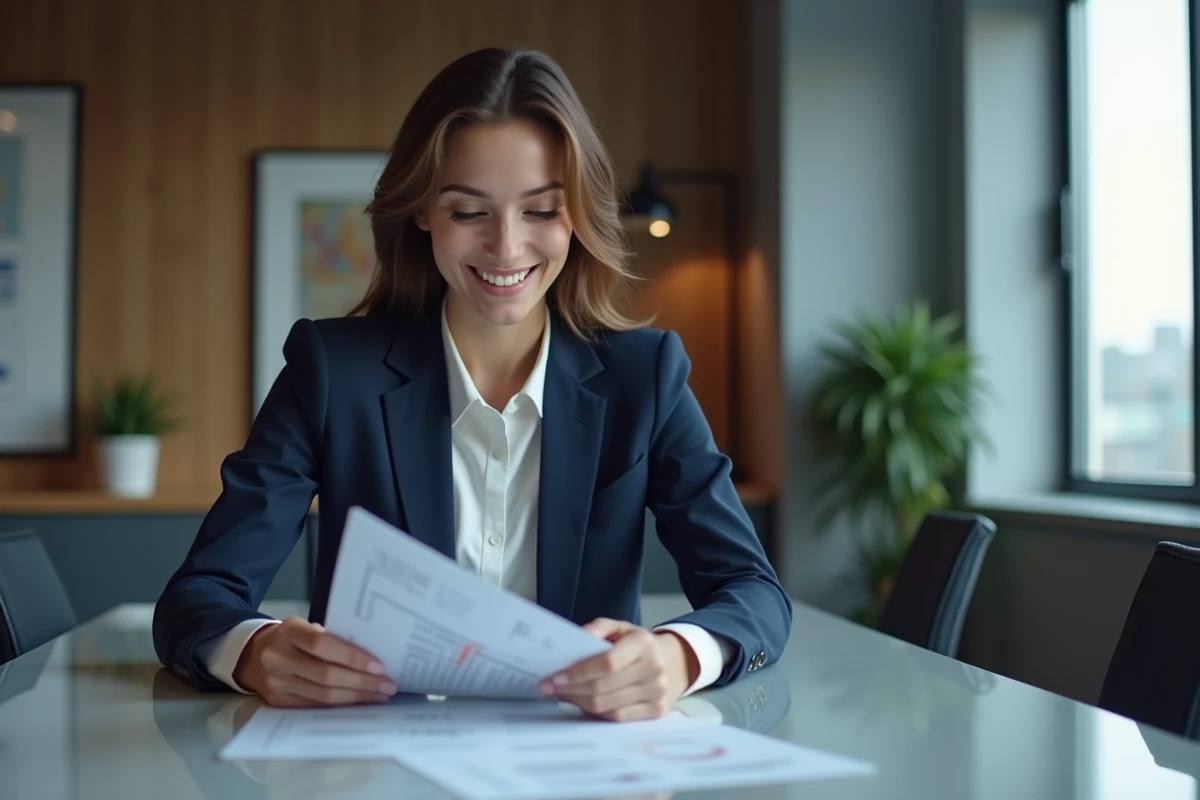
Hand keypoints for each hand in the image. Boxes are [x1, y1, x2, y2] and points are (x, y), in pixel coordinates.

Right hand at [233, 617, 396, 706]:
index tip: (378, 665)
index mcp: (288, 631)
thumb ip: (332, 637)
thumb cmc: (292, 638)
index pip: (322, 644)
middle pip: (325, 674)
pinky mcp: (277, 701)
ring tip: (379, 695)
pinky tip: (358, 703)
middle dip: (362, 682)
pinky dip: (339, 706)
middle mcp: (278, 657)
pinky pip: (313, 707)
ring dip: (355, 697)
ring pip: (322, 695)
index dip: (352, 656)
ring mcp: (276, 682)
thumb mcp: (306, 627)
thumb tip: (372, 654)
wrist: (254, 654)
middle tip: (387, 685)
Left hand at [539, 618, 699, 721]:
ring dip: (577, 702)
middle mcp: (654, 669)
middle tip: (547, 688)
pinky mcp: (655, 711)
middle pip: (603, 688)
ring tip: (560, 695)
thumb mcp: (620, 628)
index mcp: (643, 644)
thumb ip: (598, 628)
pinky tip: (581, 704)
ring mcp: (656, 693)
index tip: (553, 677)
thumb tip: (577, 638)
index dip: (578, 672)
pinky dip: (594, 713)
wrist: (673, 662)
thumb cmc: (637, 644)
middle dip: (570, 690)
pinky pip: (617, 718)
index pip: (607, 663)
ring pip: (607, 706)